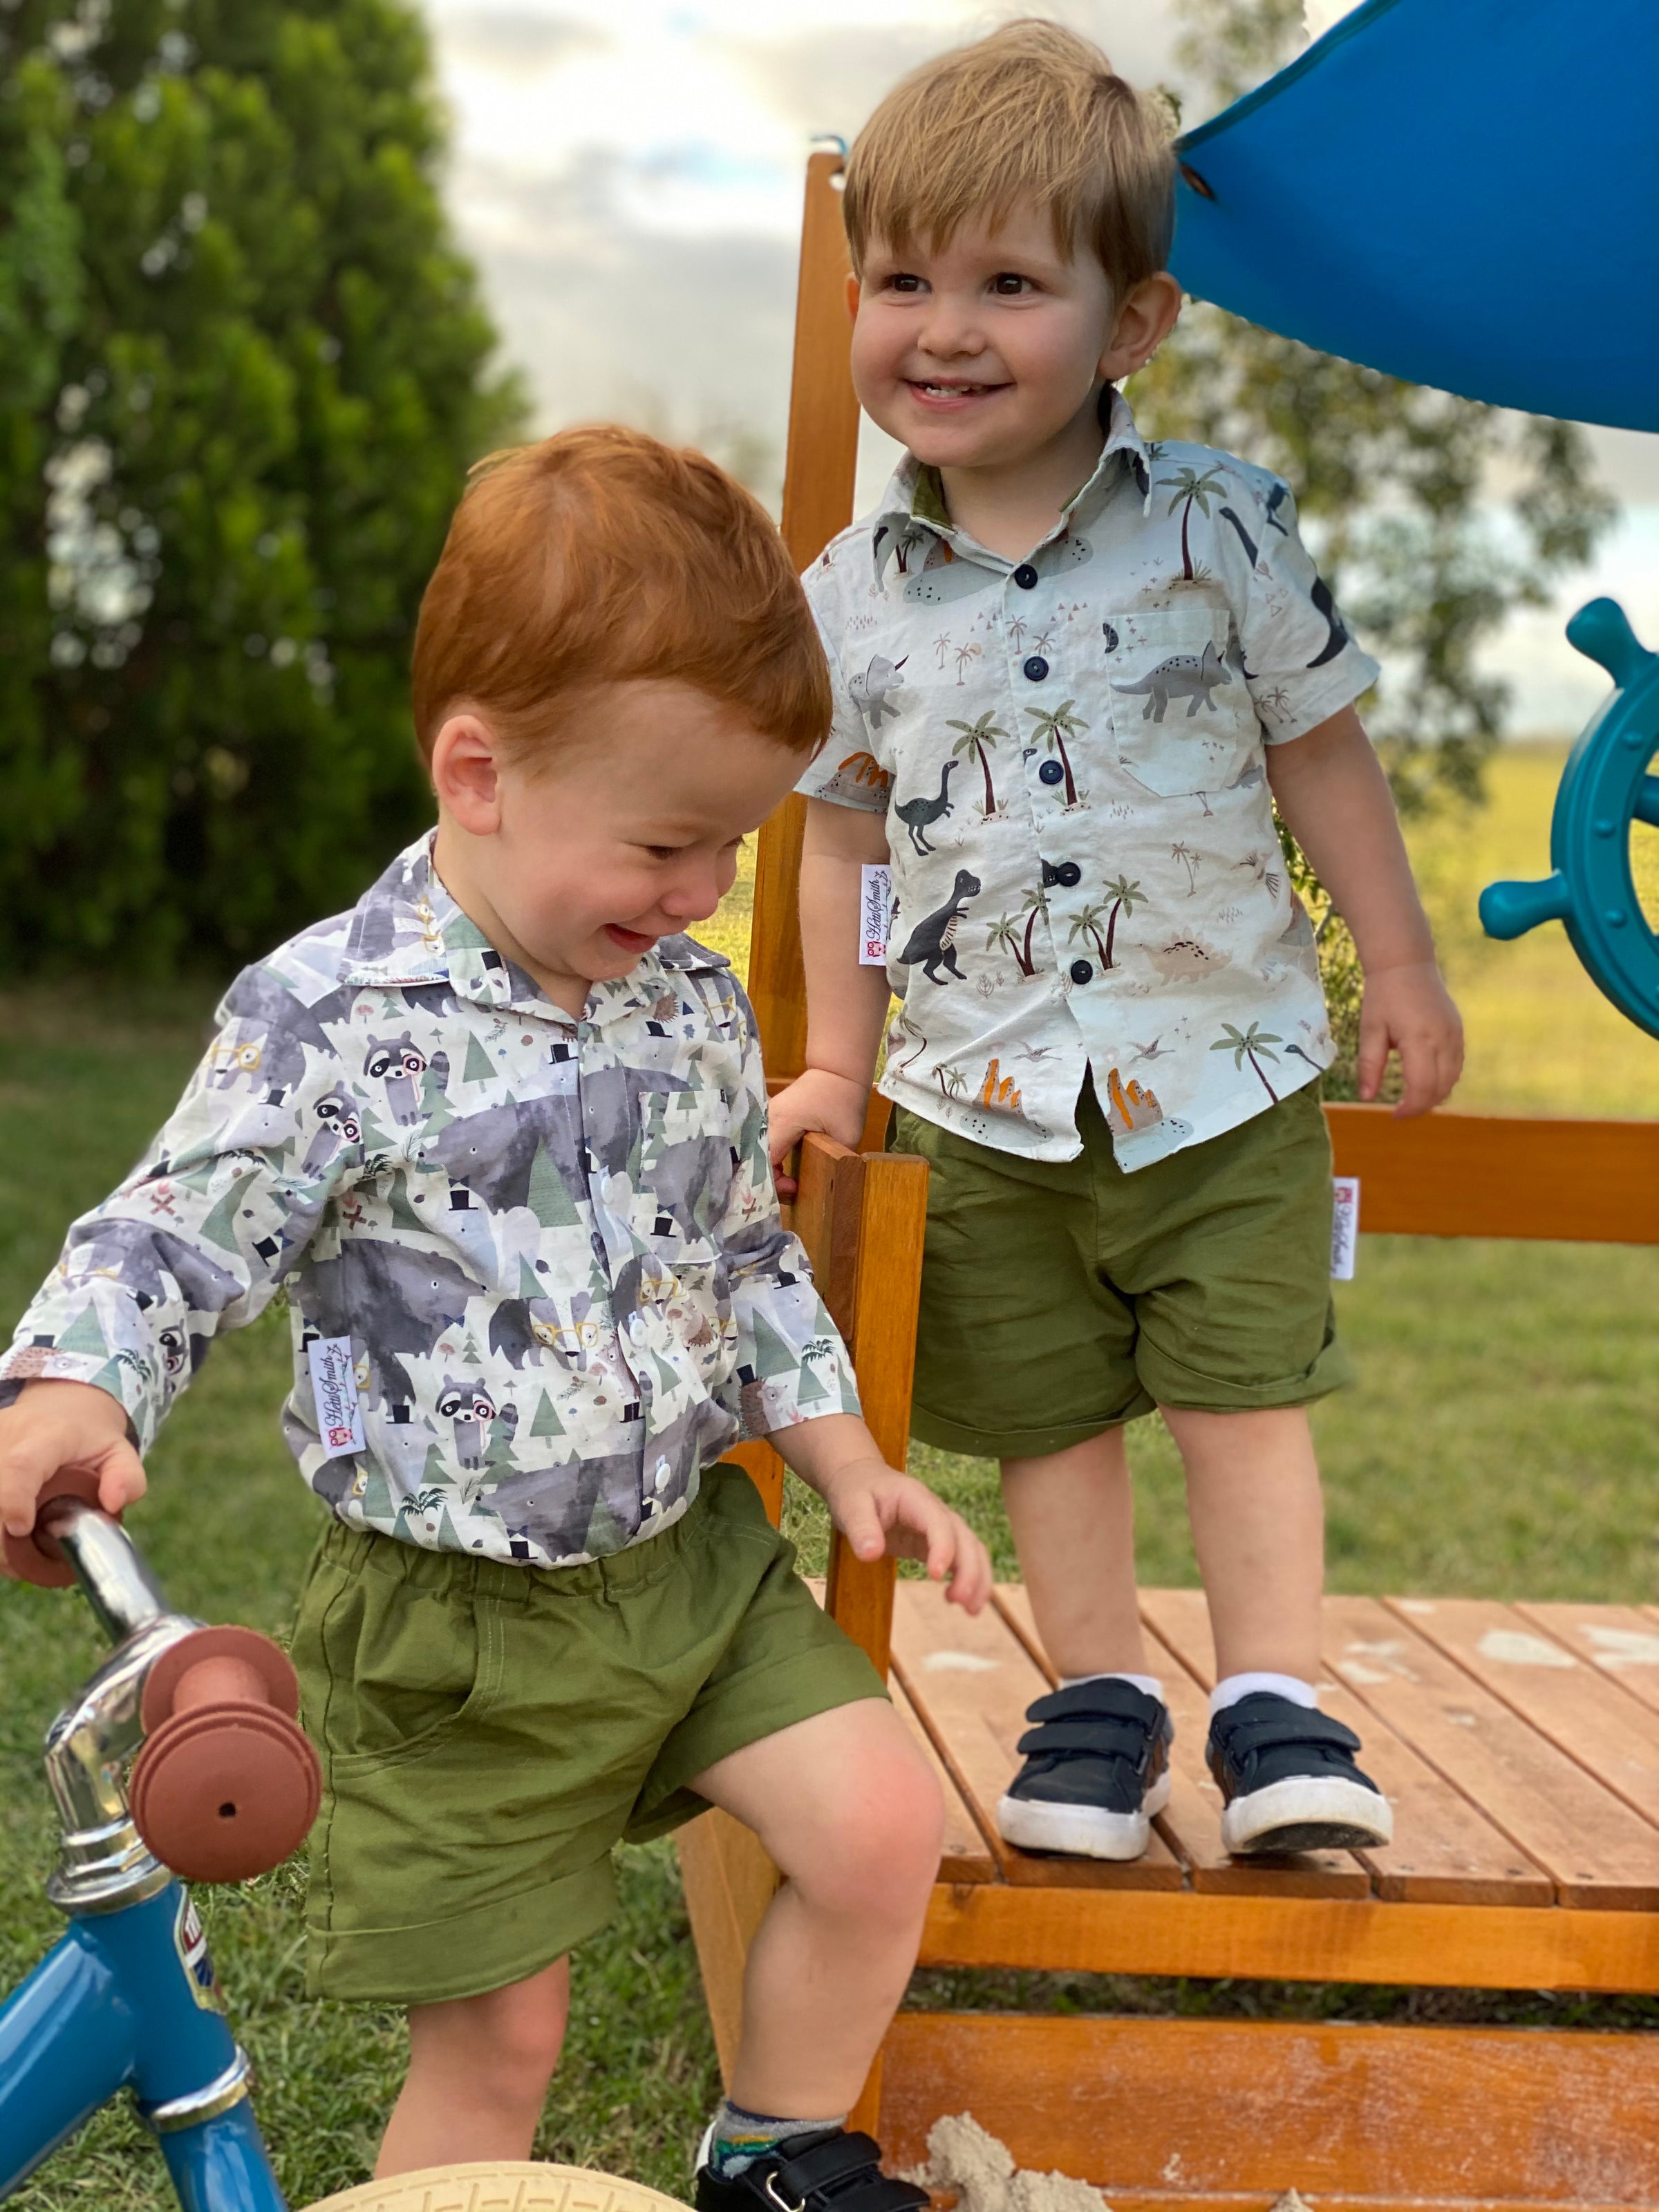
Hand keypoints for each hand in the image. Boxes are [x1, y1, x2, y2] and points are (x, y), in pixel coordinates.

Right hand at [0, 1379, 146, 1539]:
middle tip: (20, 1560)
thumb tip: (113, 1504)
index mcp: (47, 1434)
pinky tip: (3, 1537)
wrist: (59, 1407)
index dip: (14, 1500)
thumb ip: (127, 1478)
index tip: (21, 1529)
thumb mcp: (119, 1451)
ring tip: (12, 1552)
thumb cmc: (89, 1437)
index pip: (22, 1465)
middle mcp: (8, 1434)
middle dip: (0, 1535)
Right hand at [766, 1068, 871, 1196]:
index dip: (775, 1182)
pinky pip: (763, 1144)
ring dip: (769, 1170)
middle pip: (755, 1159)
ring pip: (756, 1152)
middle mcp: (767, 1120)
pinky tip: (785, 1169)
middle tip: (793, 1188)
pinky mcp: (770, 1118)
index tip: (796, 1187)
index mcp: (782, 1122)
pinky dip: (771, 1160)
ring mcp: (766, 1117)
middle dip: (770, 1179)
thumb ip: (834, 1161)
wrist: (837, 1070)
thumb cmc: (844, 1100)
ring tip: (790, 1181)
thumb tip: (827, 1183)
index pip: (765, 1162)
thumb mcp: (847, 1136)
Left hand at [817, 1456, 992, 1613]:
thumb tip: (871, 1555)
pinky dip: (968, 1579)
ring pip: (972, 1549)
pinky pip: (962, 1559)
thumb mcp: (850, 1505)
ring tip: (970, 1610)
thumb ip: (861, 1528)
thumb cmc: (855, 1491)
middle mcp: (936, 1511)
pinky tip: (959, 1602)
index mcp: (915, 1498)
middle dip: (968, 1570)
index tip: (936, 1576)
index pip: (938, 1523)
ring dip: (977, 1578)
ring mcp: (940, 1526)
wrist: (860, 1480)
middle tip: (958, 1601)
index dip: (943, 1548)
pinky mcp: (936, 1543)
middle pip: (964, 1538)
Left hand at [1358, 959, 1463, 1115]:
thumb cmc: (1383, 996)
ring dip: (1434, 1095)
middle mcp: (1444, 1039)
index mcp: (1419, 1039)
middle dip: (1421, 1106)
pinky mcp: (1459, 1032)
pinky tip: (1427, 1083)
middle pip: (1440, 1088)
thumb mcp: (1370, 1030)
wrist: (1407, 964)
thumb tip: (1366, 1098)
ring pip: (1453, 1079)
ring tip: (1412, 1100)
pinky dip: (1444, 1080)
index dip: (1410, 1108)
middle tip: (1401, 1111)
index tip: (1394, 1116)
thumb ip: (1369, 1066)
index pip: (1422, 1087)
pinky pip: (1457, 1065)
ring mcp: (1455, 1035)